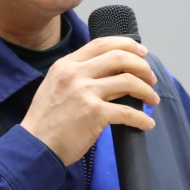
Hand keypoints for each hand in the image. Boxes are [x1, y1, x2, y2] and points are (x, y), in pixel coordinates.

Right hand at [19, 36, 158, 165]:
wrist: (36, 146)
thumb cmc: (45, 120)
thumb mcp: (55, 85)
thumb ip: (77, 75)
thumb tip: (110, 74)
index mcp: (66, 64)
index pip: (101, 43)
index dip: (127, 45)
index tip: (142, 53)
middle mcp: (75, 73)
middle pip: (119, 58)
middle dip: (142, 66)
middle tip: (151, 78)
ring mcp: (85, 92)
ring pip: (128, 82)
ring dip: (146, 91)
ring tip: (152, 99)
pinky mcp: (95, 113)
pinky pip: (127, 112)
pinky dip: (141, 118)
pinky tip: (146, 123)